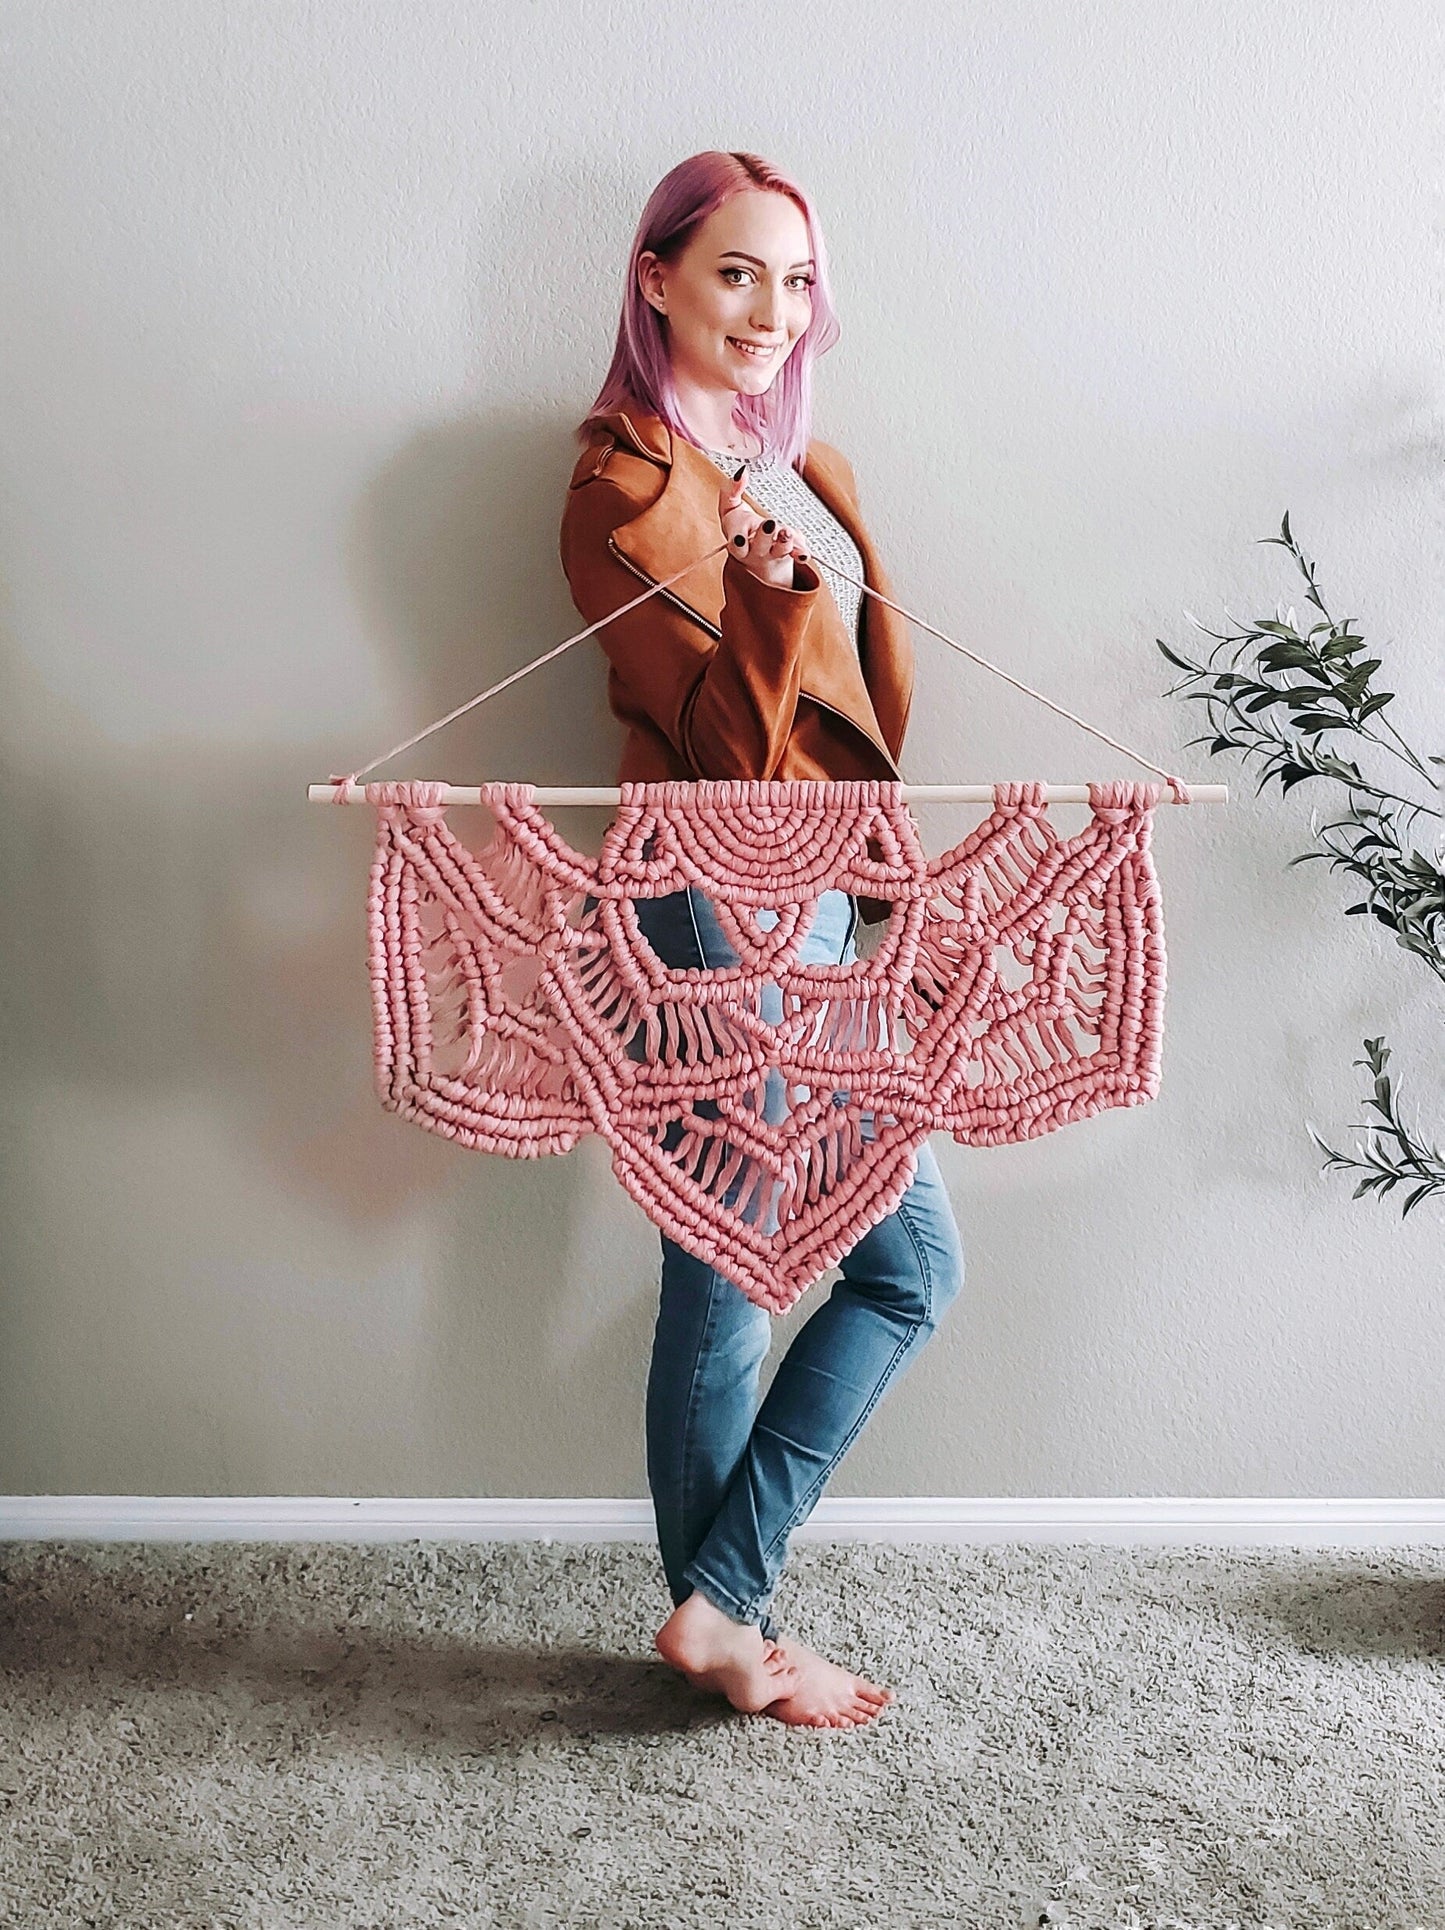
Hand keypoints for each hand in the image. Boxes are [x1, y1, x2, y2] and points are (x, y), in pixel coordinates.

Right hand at [717, 463, 809, 587]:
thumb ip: (731, 490)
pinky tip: (804, 552)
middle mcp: (756, 550)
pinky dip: (801, 551)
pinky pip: (796, 552)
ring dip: (784, 542)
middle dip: (764, 536)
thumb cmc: (741, 527)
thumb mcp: (729, 508)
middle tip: (769, 523)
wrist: (756, 553)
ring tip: (787, 532)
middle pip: (760, 546)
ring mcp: (774, 552)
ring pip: (780, 550)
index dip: (737, 543)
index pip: (736, 545)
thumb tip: (741, 472)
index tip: (739, 539)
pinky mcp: (790, 551)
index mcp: (739, 541)